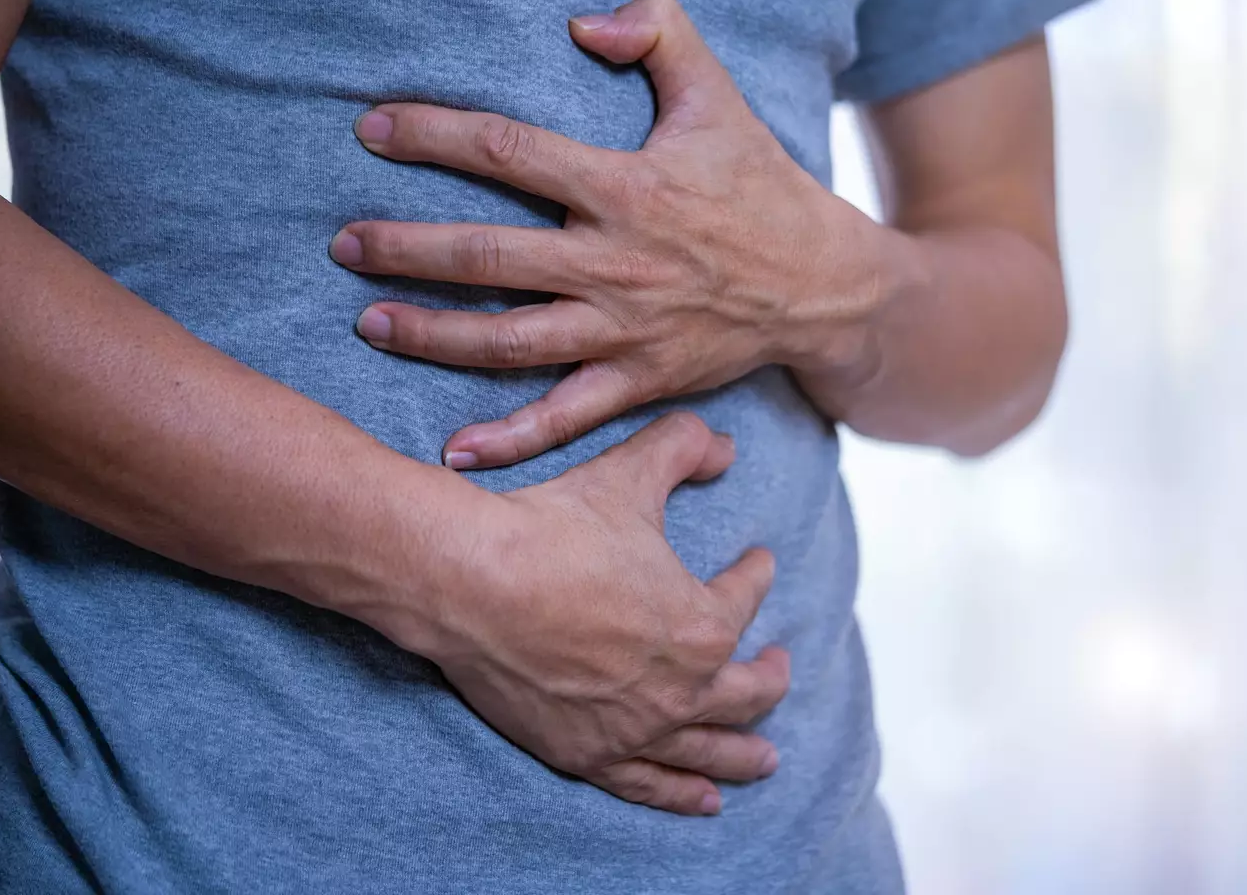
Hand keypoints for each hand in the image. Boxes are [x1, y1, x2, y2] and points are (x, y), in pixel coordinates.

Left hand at [330, 0, 882, 468]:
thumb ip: (660, 37)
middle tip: (344, 243)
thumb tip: (585, 22)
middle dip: (406, 248)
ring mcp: (624, 331)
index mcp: (626, 188)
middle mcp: (616, 264)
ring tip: (370, 323)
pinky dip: (511, 439)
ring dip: (433, 335)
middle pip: (489, 258)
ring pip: (510, 341)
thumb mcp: (718, 98)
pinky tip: (454, 451)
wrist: (824, 286)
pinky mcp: (639, 382)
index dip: (434, 135)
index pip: (510, 152)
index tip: (372, 130)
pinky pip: (565, 417)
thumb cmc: (760, 186)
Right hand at [389, 412, 789, 815]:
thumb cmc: (553, 527)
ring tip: (766, 760)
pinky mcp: (587, 754)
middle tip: (777, 664)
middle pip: (746, 693)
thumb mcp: (631, 472)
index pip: (745, 599)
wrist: (469, 581)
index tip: (757, 562)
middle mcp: (681, 690)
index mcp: (703, 626)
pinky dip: (682, 793)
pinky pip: (649, 783)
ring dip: (744, 754)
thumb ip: (685, 448)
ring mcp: (635, 730)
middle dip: (768, 677)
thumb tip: (725, 445)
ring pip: (710, 751)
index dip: (754, 574)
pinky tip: (705, 800)